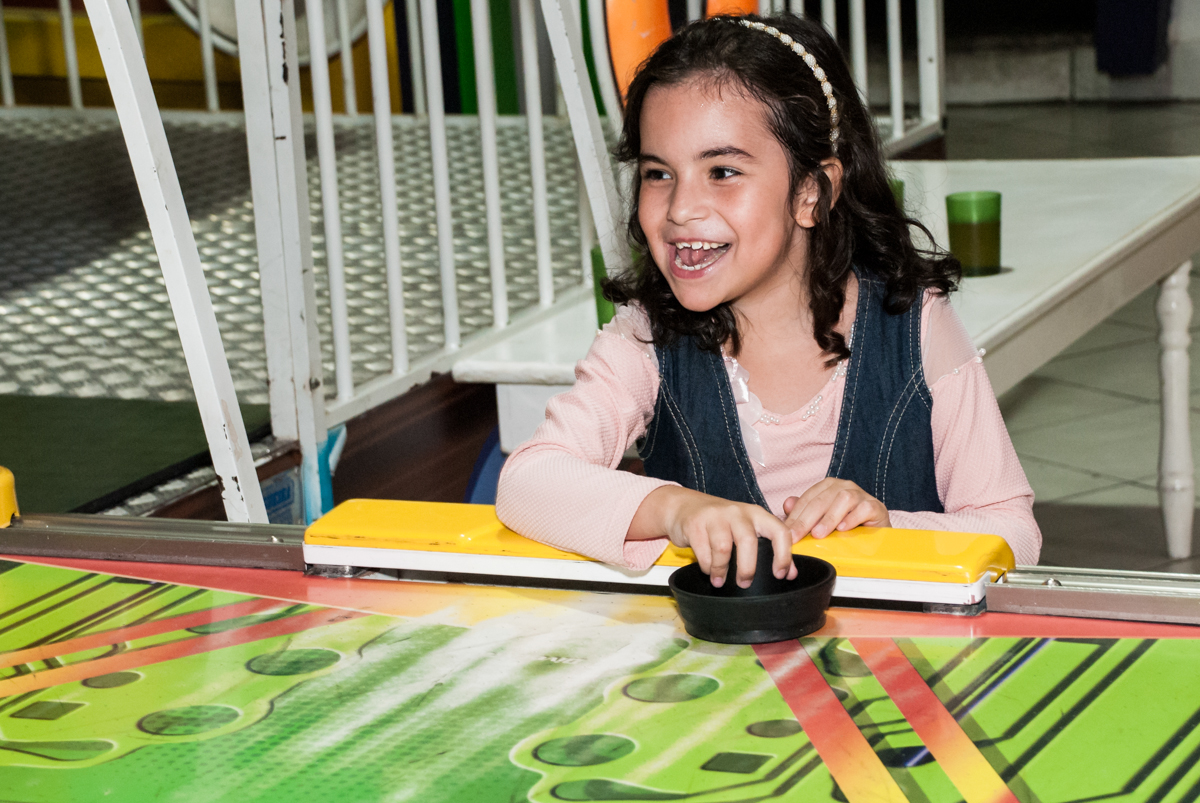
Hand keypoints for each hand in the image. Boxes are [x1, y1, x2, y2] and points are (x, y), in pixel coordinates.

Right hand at [629, 487, 796, 588]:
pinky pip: (704, 553)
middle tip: (744, 583)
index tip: (780, 574)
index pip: (779, 531)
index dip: (783, 555)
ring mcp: (715, 516)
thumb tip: (790, 573)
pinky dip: (707, 567)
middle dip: (747, 568)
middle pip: (748, 541)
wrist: (684, 506)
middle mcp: (737, 512)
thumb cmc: (721, 522)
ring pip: (723, 549)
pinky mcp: (695, 524)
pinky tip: (708, 570)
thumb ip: (769, 547)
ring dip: (721, 570)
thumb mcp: (746, 529)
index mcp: (756, 514)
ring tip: (719, 580)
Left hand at [782, 478, 889, 539]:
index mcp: (828, 486)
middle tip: (796, 536)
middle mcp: (844, 486)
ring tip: (818, 534)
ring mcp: (861, 495)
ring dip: (829, 518)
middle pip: (821, 500)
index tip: (786, 533)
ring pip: (843, 500)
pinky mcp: (876, 506)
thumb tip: (787, 504)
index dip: (795, 516)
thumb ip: (803, 512)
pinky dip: (852, 518)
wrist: (875, 533)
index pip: (807, 499)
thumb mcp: (821, 521)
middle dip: (806, 520)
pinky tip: (843, 529)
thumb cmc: (845, 526)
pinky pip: (864, 509)